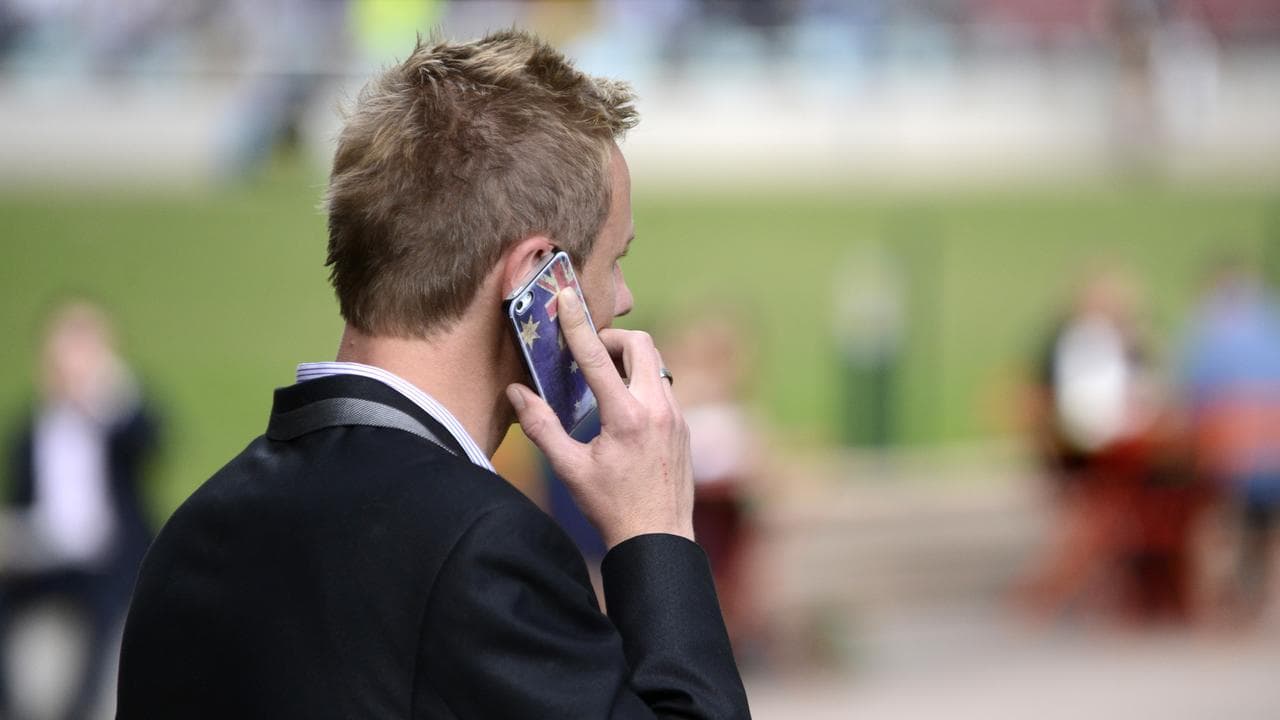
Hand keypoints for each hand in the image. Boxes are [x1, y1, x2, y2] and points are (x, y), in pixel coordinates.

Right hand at [506, 289, 693, 549]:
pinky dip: (641, 384)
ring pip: (655, 364)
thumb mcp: (569, 469)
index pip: (596, 357)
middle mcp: (656, 409)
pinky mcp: (684, 425)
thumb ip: (541, 426)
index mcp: (625, 417)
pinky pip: (664, 387)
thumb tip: (516, 392)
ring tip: (602, 384)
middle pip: (639, 344)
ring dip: (628, 362)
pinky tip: (623, 410)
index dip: (577, 323)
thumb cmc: (612, 507)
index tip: (567, 297)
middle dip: (612, 340)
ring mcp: (676, 415)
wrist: (658, 538)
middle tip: (589, 355)